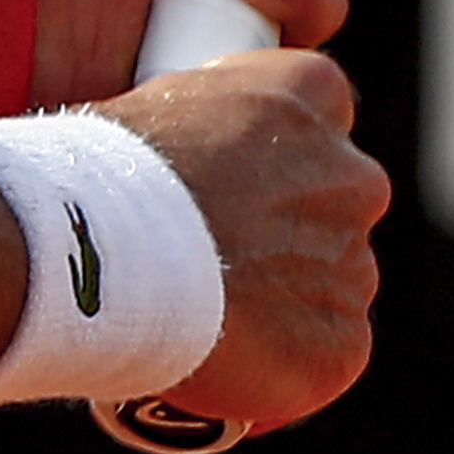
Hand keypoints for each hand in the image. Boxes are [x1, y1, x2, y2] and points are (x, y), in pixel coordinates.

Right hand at [104, 51, 388, 429]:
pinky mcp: (341, 345)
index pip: (320, 106)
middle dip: (287, 223)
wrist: (100, 258)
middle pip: (335, 198)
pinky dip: (281, 359)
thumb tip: (189, 160)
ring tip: (201, 308)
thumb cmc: (101, 175)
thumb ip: (203, 128)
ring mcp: (353, 266)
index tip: (232, 168)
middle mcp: (351, 176)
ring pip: (329, 280)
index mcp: (307, 94)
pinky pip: (323, 352)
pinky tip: (221, 355)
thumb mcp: (153, 107)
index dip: (275, 141)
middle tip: (212, 248)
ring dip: (283, 295)